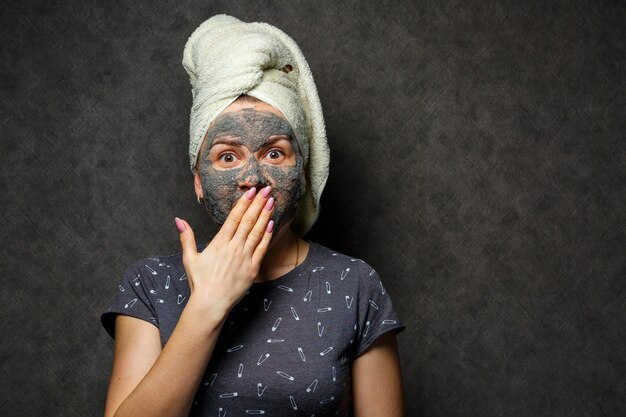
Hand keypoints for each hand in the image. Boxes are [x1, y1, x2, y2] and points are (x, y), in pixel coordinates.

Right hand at [174, 186, 274, 313]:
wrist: (210, 304)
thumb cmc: (200, 282)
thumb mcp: (190, 258)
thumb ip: (187, 237)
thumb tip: (179, 220)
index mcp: (219, 244)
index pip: (234, 218)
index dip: (243, 203)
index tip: (251, 191)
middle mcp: (233, 248)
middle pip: (248, 221)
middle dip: (258, 204)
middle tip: (266, 189)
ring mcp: (244, 258)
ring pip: (257, 232)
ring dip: (265, 216)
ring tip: (272, 202)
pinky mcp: (252, 269)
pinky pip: (262, 249)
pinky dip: (267, 236)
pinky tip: (271, 224)